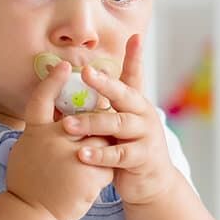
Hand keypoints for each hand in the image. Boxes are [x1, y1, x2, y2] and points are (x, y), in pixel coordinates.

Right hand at [5, 61, 115, 219]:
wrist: (32, 215)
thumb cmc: (27, 184)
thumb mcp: (26, 150)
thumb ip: (42, 131)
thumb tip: (58, 115)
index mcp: (35, 132)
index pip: (42, 99)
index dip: (52, 81)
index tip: (64, 65)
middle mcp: (53, 140)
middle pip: (84, 118)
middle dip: (95, 119)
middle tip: (103, 114)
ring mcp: (73, 155)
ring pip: (101, 138)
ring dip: (102, 146)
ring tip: (93, 158)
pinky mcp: (90, 173)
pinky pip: (108, 161)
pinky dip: (104, 169)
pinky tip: (93, 182)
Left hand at [62, 35, 177, 205]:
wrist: (152, 182)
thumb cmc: (129, 148)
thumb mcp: (120, 123)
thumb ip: (108, 105)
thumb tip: (85, 81)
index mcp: (135, 103)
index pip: (135, 76)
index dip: (135, 56)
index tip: (135, 36)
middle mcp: (143, 114)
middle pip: (125, 95)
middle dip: (105, 84)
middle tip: (86, 73)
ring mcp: (146, 135)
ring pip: (119, 124)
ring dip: (92, 123)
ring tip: (68, 125)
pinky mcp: (143, 158)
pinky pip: (119, 154)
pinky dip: (100, 154)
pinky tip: (81, 153)